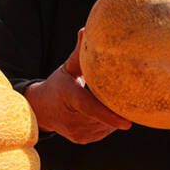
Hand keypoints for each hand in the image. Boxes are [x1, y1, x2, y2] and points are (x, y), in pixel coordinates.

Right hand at [25, 29, 131, 143]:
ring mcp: (76, 132)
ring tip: (108, 99)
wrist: (41, 108)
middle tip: (125, 93)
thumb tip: (86, 29)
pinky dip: (108, 121)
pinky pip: (103, 130)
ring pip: (105, 125)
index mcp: (68, 96)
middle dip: (114, 106)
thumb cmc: (59, 84)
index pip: (90, 108)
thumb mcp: (68, 68)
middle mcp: (71, 119)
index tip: (127, 123)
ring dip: (112, 114)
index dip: (108, 115)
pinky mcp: (81, 139)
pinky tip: (104, 111)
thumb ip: (78, 52)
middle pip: (102, 115)